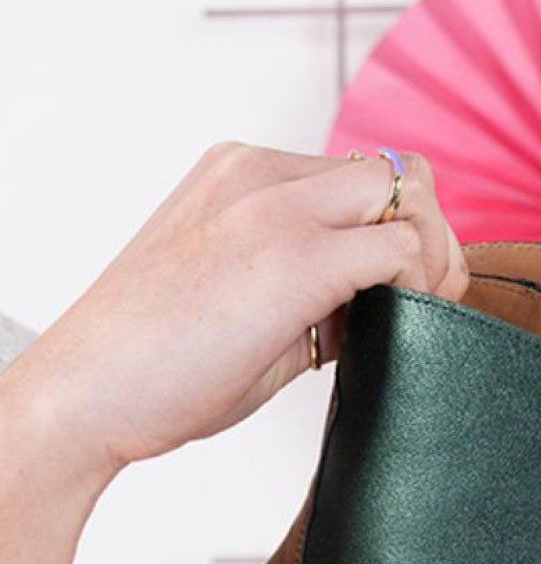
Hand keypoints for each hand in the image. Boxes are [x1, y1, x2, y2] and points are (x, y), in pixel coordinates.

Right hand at [6, 140, 468, 484]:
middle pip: (394, 174)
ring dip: (430, 260)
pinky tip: (390, 331)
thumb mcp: (238, 296)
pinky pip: (400, 248)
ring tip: (413, 318)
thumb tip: (379, 300)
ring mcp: (278, 209)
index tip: (394, 290)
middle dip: (429, 237)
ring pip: (407, 200)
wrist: (87, 392)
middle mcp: (260, 172)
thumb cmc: (154, 364)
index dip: (394, 229)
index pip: (356, 175)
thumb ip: (307, 281)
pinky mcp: (298, 258)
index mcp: (240, 170)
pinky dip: (416, 288)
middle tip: (428, 303)